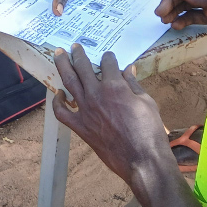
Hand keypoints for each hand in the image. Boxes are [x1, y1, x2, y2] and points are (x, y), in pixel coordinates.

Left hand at [53, 45, 177, 190]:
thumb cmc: (149, 131)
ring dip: (63, 65)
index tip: (108, 56)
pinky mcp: (80, 127)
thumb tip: (128, 69)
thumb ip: (133, 84)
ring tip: (58, 54)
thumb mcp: (147, 102)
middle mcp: (96, 94)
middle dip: (78, 54)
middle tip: (74, 46)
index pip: (108, 63)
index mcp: (115, 86)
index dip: (108, 57)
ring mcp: (85, 110)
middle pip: (82, 67)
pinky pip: (62, 113)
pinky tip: (59, 94)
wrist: (142, 160)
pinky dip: (57, 102)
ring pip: (69, 82)